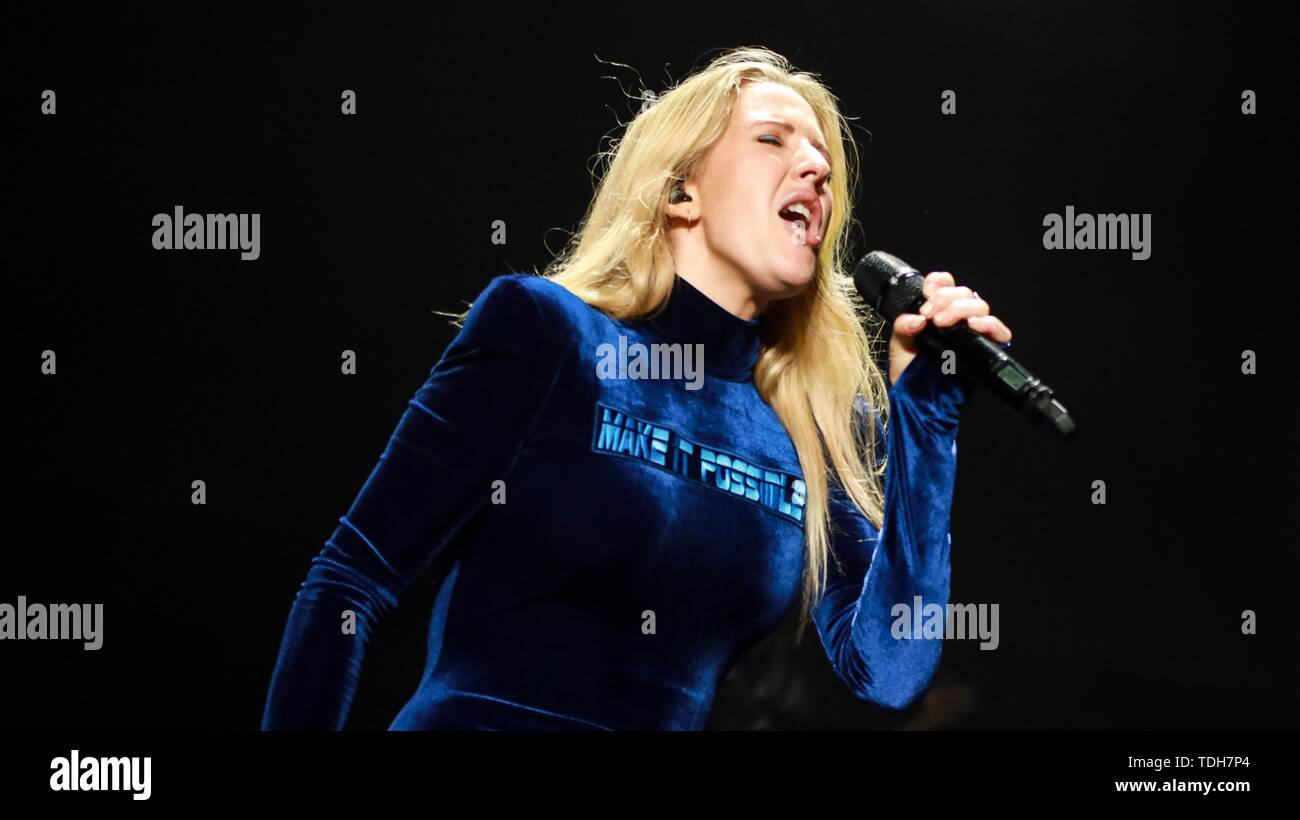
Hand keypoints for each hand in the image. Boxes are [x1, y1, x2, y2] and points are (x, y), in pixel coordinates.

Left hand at [888, 271, 1012, 385]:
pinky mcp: (985, 349)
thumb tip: (917, 319)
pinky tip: (973, 326)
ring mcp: (972, 333)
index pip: (946, 285)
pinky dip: (989, 324)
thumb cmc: (910, 374)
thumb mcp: (899, 347)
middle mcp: (957, 320)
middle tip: (929, 315)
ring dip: (960, 308)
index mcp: (938, 312)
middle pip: (964, 292)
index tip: (926, 293)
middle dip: (945, 298)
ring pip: (979, 306)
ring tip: (941, 322)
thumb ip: (903, 328)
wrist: (917, 402)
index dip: (938, 283)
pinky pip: (999, 331)